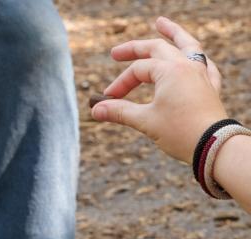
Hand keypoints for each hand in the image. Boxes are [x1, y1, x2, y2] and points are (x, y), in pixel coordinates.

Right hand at [91, 16, 227, 162]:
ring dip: (173, 33)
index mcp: (170, 70)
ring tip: (161, 24)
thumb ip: (119, 112)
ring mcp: (201, 73)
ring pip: (187, 45)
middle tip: (116, 53)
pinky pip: (204, 63)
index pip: (138, 70)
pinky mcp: (210, 85)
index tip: (107, 101)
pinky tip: (192, 57)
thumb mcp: (145, 121)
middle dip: (135, 49)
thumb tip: (95, 110)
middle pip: (158, 48)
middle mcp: (187, 65)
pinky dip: (195, 57)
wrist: (212, 144)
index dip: (119, 84)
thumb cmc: (179, 132)